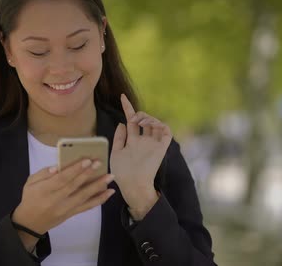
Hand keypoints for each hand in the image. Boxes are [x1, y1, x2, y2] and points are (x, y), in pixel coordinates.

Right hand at [12, 159, 114, 235]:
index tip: (87, 160)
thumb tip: (57, 167)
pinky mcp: (72, 214)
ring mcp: (66, 208)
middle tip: (100, 163)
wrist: (30, 223)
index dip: (75, 170)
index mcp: (45, 190)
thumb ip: (43, 173)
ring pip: (84, 197)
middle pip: (75, 186)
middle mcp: (57, 200)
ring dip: (99, 186)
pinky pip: (87, 207)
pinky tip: (109, 193)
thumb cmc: (30, 198)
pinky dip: (99, 200)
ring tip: (110, 177)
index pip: (62, 179)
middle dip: (88, 174)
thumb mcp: (30, 183)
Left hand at [110, 94, 171, 218]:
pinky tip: (151, 125)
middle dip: (139, 114)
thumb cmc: (122, 172)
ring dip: (149, 118)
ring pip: (155, 123)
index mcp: (132, 141)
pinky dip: (161, 124)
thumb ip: (119, 137)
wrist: (132, 185)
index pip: (131, 121)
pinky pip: (166, 132)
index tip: (122, 96)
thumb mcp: (115, 153)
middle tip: (134, 119)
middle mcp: (143, 141)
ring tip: (141, 122)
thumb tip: (123, 122)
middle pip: (144, 120)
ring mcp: (152, 144)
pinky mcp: (161, 148)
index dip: (127, 108)